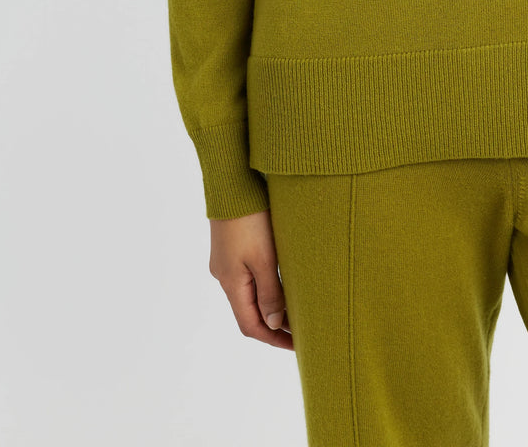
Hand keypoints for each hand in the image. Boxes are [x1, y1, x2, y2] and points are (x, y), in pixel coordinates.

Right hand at [208, 209, 293, 348]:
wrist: (232, 181)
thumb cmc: (250, 219)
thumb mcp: (264, 258)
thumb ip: (270, 293)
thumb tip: (273, 325)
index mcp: (230, 282)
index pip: (250, 325)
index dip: (273, 339)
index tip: (297, 346)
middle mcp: (225, 275)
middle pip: (249, 312)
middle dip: (274, 325)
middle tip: (302, 330)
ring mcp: (227, 260)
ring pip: (250, 293)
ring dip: (272, 305)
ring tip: (298, 309)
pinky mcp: (232, 246)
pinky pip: (249, 277)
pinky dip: (266, 286)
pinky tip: (283, 281)